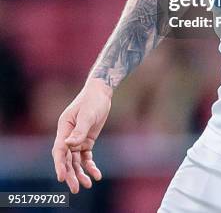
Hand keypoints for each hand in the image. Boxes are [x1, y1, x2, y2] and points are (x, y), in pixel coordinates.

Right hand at [52, 79, 112, 193]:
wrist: (101, 93)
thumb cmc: (93, 100)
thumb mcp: (88, 114)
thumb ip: (80, 130)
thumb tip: (69, 144)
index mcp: (64, 127)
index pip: (58, 149)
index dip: (59, 164)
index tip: (62, 177)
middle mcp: (68, 135)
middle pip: (66, 159)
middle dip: (70, 174)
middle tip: (75, 189)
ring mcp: (77, 139)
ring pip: (75, 161)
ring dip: (80, 173)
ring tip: (88, 185)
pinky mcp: (86, 141)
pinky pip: (85, 157)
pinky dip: (90, 166)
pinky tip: (97, 175)